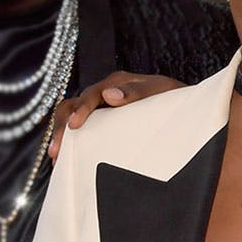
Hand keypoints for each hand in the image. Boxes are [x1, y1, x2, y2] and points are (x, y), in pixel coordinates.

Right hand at [49, 72, 184, 160]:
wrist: (184, 106)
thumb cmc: (172, 96)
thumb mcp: (159, 91)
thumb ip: (136, 92)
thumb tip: (109, 95)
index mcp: (116, 82)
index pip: (89, 94)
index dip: (80, 110)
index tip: (75, 126)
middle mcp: (103, 92)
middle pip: (72, 106)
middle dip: (61, 128)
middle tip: (57, 151)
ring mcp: (101, 108)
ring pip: (70, 118)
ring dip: (61, 136)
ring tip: (57, 158)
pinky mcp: (102, 121)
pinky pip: (80, 130)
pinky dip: (71, 142)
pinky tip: (66, 158)